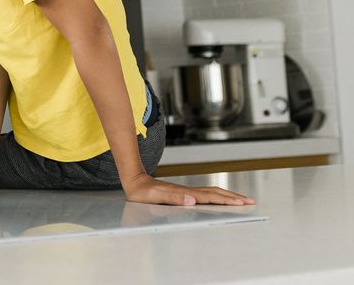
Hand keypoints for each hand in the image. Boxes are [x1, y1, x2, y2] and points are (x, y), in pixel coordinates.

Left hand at [122, 173, 254, 205]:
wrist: (135, 182)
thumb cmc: (143, 193)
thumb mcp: (156, 197)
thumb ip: (174, 198)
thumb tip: (192, 200)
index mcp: (185, 194)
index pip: (210, 197)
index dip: (226, 200)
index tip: (241, 203)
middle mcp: (189, 191)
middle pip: (216, 192)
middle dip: (234, 197)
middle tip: (251, 201)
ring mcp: (187, 191)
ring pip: (213, 192)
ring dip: (228, 195)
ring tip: (242, 199)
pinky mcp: (184, 193)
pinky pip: (206, 194)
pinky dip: (218, 196)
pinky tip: (221, 199)